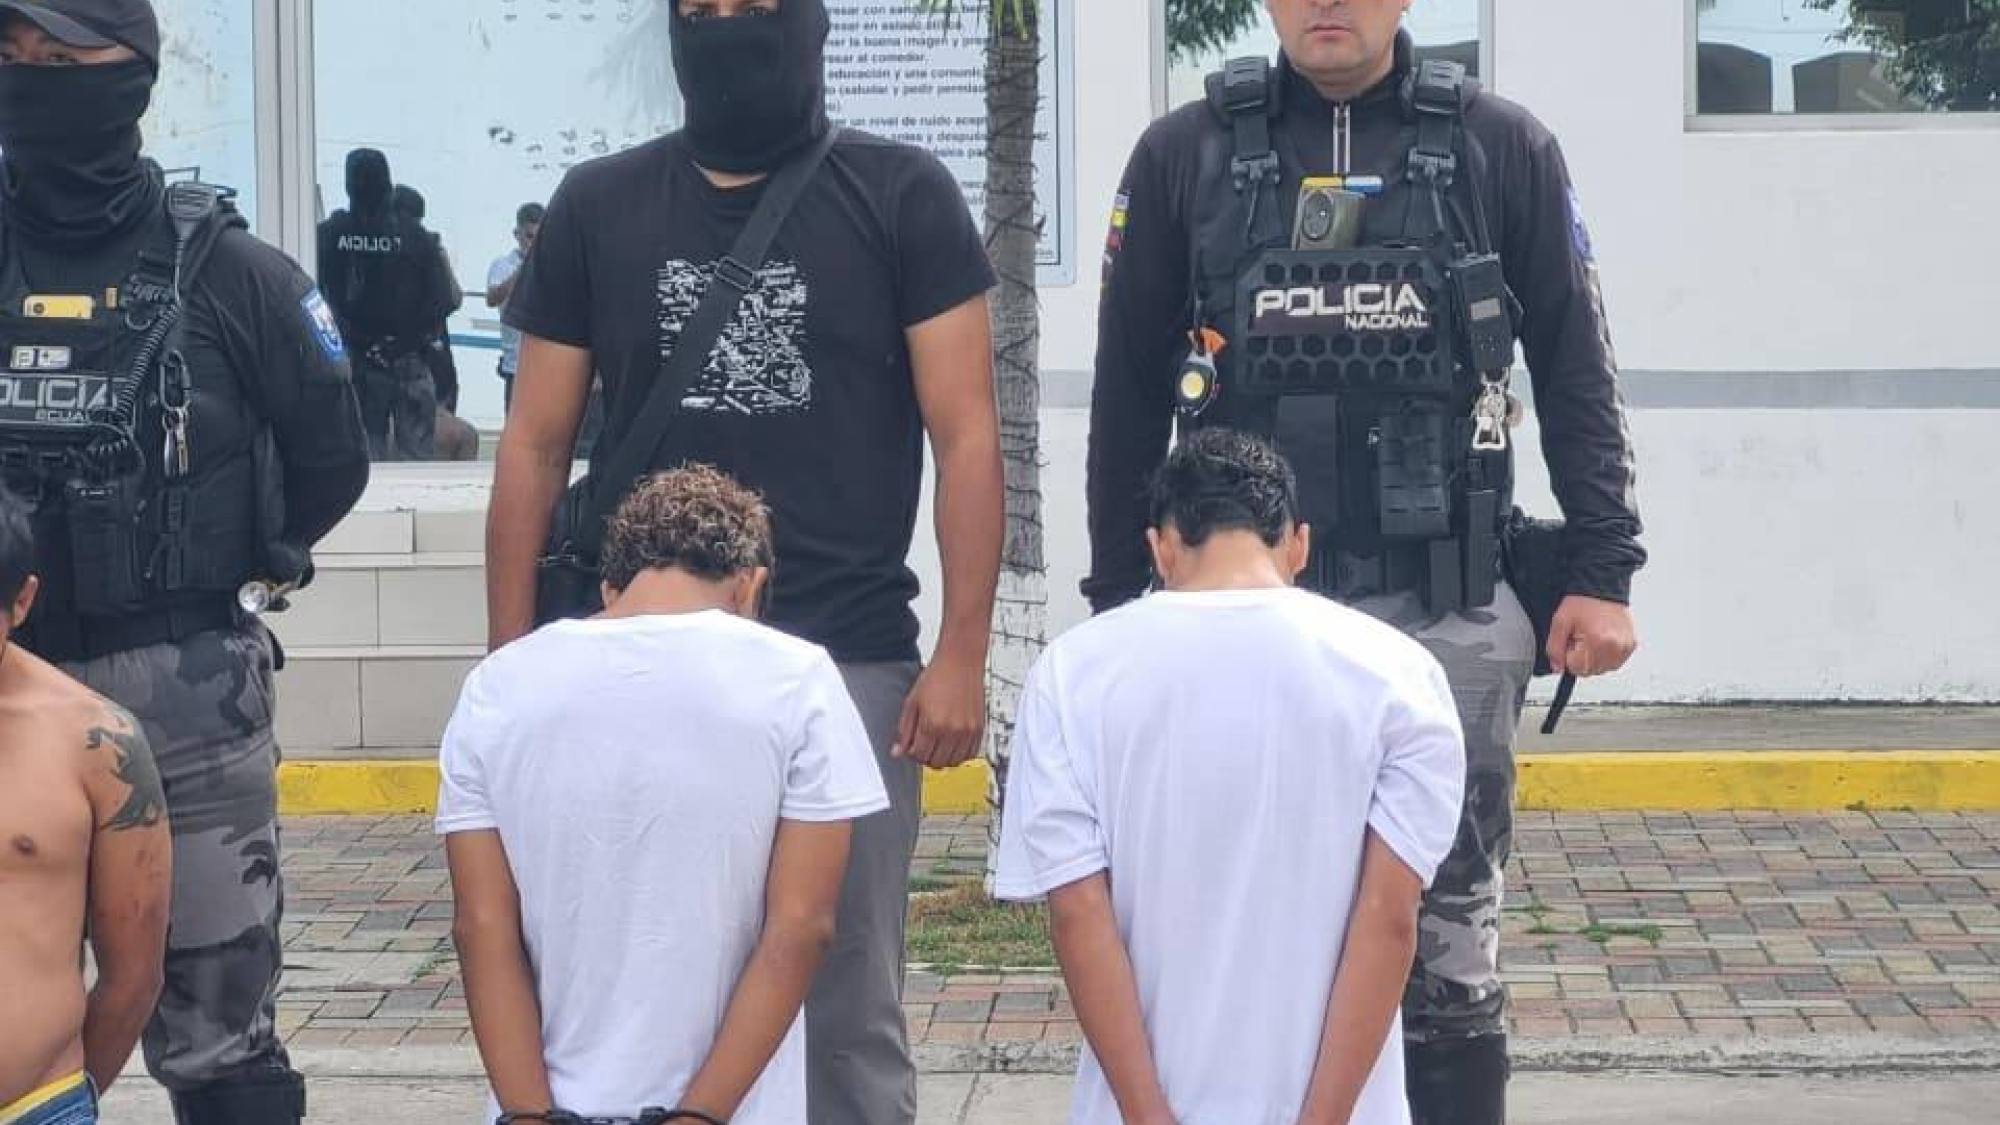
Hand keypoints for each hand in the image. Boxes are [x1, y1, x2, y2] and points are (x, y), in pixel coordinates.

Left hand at [894, 654, 986, 768]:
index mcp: (932, 725)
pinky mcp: (979, 729)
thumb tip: (898, 752)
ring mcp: (967, 731)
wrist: (961, 662)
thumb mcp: (912, 703)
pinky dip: (960, 754)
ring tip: (938, 744)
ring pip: (954, 762)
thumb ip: (904, 731)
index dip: (912, 753)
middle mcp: (952, 731)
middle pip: (936, 763)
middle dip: (926, 757)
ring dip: (943, 757)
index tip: (912, 746)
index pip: (919, 756)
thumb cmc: (937, 676)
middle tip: (924, 745)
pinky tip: (953, 743)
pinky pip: (970, 754)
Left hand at [1546, 595, 1637, 677]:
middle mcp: (1615, 646)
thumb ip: (1555, 648)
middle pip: (1590, 671)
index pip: (1576, 668)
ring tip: (1592, 638)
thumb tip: (1558, 668)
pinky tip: (1601, 641)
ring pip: (1603, 669)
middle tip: (1581, 638)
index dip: (1569, 656)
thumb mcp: (1560, 622)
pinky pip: (1614, 663)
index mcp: (1597, 640)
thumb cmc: (1583, 602)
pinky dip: (1605, 656)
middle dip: (1581, 658)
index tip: (1571, 642)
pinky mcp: (1631, 646)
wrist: (1603, 589)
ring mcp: (1625, 647)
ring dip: (1593, 659)